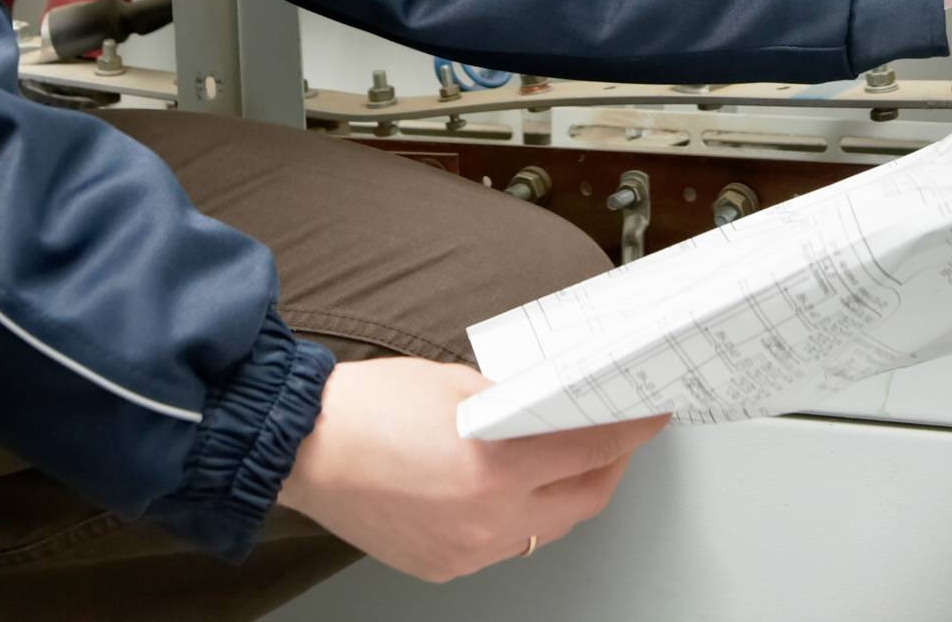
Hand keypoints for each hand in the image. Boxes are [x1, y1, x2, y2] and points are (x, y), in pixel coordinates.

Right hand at [277, 356, 663, 581]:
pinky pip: (502, 544)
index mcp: (494, 470)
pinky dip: (520, 515)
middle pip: (581, 502)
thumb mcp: (461, 385)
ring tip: (571, 458)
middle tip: (618, 436)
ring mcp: (463, 553)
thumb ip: (519, 402)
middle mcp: (485, 523)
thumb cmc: (370, 408)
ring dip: (567, 494)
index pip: (591, 451)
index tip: (648, 415)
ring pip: (544, 529)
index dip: (629, 431)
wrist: (303, 447)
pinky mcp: (441, 566)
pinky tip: (517, 488)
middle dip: (610, 467)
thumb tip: (559, 406)